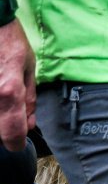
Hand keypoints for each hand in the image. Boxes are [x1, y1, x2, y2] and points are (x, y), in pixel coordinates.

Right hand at [0, 19, 35, 151]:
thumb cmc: (8, 40)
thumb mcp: (28, 68)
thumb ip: (29, 99)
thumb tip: (29, 123)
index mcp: (9, 92)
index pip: (11, 134)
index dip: (16, 143)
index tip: (18, 143)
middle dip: (3, 131)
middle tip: (9, 115)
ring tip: (3, 96)